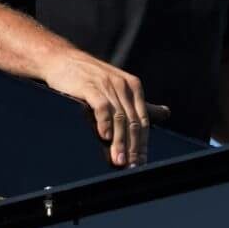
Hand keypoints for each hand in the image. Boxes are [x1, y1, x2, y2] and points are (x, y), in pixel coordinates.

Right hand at [41, 49, 168, 166]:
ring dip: (119, 142)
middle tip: (131, 167)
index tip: (140, 163)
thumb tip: (166, 114)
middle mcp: (124, 86)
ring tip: (118, 161)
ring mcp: (108, 85)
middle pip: (133, 122)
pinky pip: (102, 107)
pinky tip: (104, 137)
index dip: (142, 144)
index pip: (143, 120)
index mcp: (134, 87)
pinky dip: (104, 123)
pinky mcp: (91, 86)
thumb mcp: (118, 88)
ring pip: (119, 118)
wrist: (62, 60)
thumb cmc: (90, 78)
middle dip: (133, 147)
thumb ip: (139, 104)